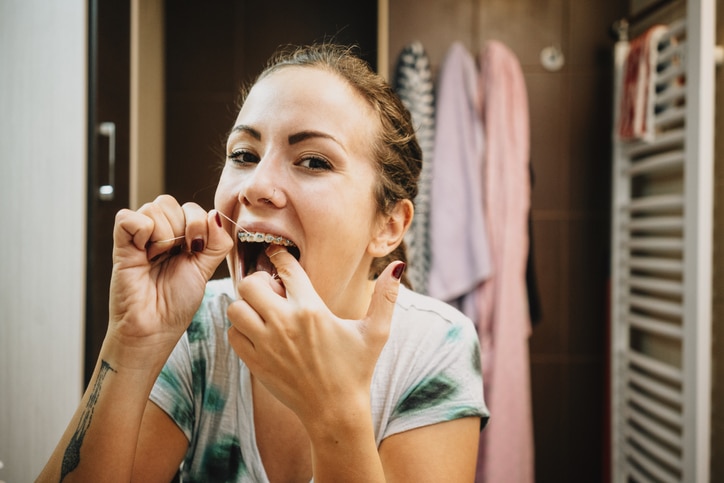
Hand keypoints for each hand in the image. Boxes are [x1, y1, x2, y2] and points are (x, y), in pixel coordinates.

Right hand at [108, 195, 232, 363]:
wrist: (154, 328)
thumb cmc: (175, 304)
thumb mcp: (205, 269)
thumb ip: (217, 242)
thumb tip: (216, 215)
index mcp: (180, 237)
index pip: (191, 208)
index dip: (200, 224)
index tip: (196, 250)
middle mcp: (159, 233)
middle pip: (172, 202)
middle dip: (185, 227)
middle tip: (179, 254)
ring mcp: (139, 237)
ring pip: (155, 206)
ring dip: (165, 234)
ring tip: (158, 258)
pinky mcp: (121, 244)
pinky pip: (129, 218)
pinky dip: (142, 231)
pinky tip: (144, 253)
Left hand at [226, 246, 403, 426]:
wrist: (335, 411)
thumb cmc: (356, 370)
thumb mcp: (376, 332)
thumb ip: (386, 297)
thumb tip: (398, 267)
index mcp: (311, 309)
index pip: (285, 267)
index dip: (280, 256)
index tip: (280, 257)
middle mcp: (284, 323)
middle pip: (250, 284)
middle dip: (259, 281)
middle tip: (271, 290)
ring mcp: (266, 344)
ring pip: (235, 308)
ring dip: (245, 305)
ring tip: (262, 311)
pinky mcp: (255, 363)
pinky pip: (233, 335)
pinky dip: (240, 330)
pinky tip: (258, 333)